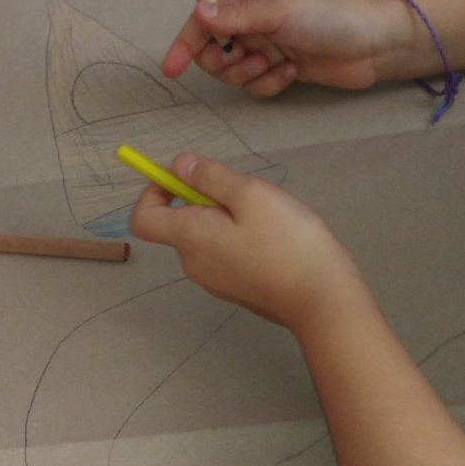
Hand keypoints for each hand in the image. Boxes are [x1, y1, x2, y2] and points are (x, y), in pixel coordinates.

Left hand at [130, 150, 358, 333]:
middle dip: (205, 199)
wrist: (321, 300)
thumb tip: (179, 165)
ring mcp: (215, 280)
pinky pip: (225, 253)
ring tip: (268, 216)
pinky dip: (240, 238)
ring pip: (207, 237)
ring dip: (227, 218)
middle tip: (246, 193)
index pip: (143, 218)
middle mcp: (194, 263)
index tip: (181, 177)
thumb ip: (211, 177)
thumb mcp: (251, 195)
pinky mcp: (236, 289)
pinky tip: (275, 238)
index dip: (152, 192)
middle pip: (180, 223)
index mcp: (189, 238)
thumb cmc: (287, 242)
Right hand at [162, 0, 416, 96]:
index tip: (172, 67)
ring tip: (277, 64)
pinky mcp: (280, 70)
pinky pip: (256, 86)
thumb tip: (198, 11)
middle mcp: (253, 21)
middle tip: (252, 60)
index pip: (204, 20)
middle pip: (212, 51)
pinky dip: (269, 84)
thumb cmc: (331, 15)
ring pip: (232, 72)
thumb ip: (237, 16)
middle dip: (225, 63)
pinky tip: (292, 73)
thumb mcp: (280, 10)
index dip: (185, 42)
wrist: (375, 44)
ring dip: (250, 74)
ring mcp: (267, 47)